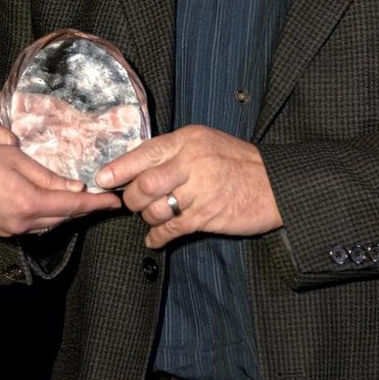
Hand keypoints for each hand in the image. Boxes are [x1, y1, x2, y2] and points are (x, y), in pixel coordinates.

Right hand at [0, 143, 120, 236]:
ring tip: (81, 199)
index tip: (115, 202)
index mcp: (29, 203)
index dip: (97, 204)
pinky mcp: (1, 229)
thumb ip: (48, 176)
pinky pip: (34, 225)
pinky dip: (47, 215)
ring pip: (49, 223)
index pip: (73, 206)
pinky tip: (50, 202)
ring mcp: (10, 229)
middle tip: (102, 198)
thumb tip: (75, 188)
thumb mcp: (16, 159)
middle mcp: (22, 223)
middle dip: (84, 208)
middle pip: (63, 217)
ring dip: (65, 212)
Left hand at [94, 125, 281, 248]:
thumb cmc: (238, 163)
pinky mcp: (207, 216)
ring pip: (155, 208)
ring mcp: (200, 190)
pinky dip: (157, 237)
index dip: (119, 168)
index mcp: (189, 140)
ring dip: (147, 217)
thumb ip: (176, 152)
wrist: (276, 185)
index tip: (103, 179)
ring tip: (153, 217)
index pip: (145, 152)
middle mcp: (192, 162)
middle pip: (144, 184)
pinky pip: (171, 229)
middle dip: (131, 198)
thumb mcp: (207, 144)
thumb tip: (138, 168)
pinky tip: (155, 239)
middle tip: (132, 203)